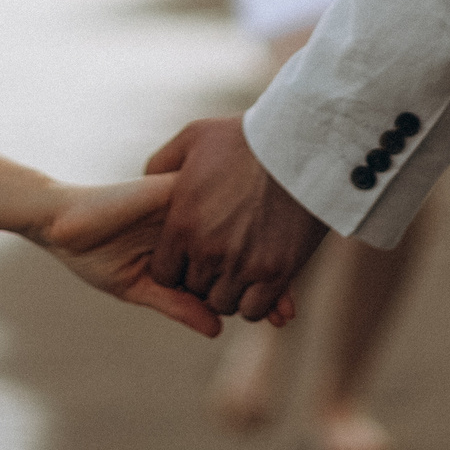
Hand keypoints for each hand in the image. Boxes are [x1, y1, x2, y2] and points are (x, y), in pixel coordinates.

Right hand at [32, 175, 294, 338]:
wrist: (59, 224)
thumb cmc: (94, 255)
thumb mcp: (140, 286)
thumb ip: (177, 304)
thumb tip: (217, 329)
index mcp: (184, 244)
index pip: (228, 265)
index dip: (257, 289)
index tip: (283, 317)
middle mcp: (191, 223)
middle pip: (240, 248)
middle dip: (269, 281)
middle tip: (288, 316)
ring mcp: (185, 206)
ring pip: (234, 230)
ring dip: (260, 264)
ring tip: (280, 303)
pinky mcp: (174, 192)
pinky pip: (211, 205)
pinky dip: (237, 230)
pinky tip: (260, 260)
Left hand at [141, 116, 329, 324]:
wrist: (301, 146)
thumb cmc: (244, 138)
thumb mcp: (191, 139)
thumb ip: (162, 164)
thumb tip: (148, 182)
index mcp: (181, 223)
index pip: (163, 274)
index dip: (174, 268)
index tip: (189, 257)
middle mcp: (208, 250)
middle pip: (193, 290)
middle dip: (202, 279)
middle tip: (217, 262)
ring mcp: (242, 264)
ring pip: (223, 304)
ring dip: (229, 292)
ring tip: (238, 270)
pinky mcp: (277, 272)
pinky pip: (255, 310)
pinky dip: (256, 303)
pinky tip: (259, 281)